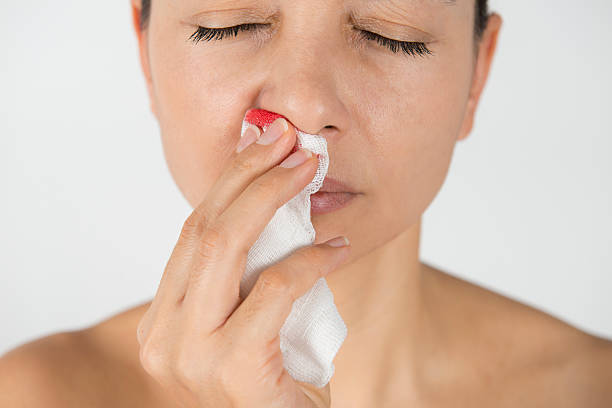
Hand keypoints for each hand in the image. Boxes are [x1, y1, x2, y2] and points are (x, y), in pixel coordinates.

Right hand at [136, 117, 350, 407]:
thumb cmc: (276, 385)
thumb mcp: (250, 322)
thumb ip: (244, 277)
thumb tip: (268, 198)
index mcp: (165, 320)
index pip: (191, 233)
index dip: (228, 181)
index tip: (262, 143)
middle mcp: (163, 336)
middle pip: (203, 229)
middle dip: (248, 175)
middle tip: (288, 142)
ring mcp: (190, 354)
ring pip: (225, 247)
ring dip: (272, 197)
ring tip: (307, 169)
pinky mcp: (231, 369)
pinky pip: (274, 289)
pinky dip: (310, 259)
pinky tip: (335, 248)